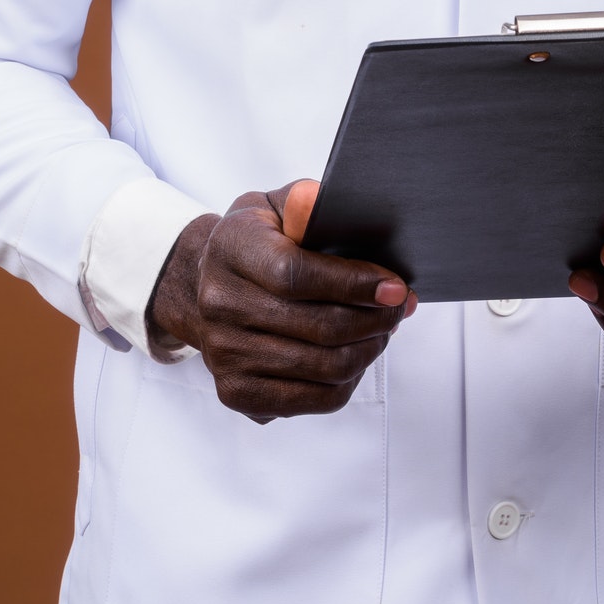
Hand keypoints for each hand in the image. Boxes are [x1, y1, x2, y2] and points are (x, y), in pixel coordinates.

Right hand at [147, 179, 416, 422]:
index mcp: (230, 250)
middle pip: (318, 328)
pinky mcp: (236, 392)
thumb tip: (328, 205)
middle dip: (375, 320)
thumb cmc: (256, 242)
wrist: (204, 285)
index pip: (296, 275)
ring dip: (368, 349)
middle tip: (398, 307)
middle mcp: (220, 306)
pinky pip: (314, 400)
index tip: (395, 287)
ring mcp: (224, 354)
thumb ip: (306, 202)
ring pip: (324, 368)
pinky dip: (348, 380)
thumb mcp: (276, 206)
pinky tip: (355, 355)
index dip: (353, 284)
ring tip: (382, 329)